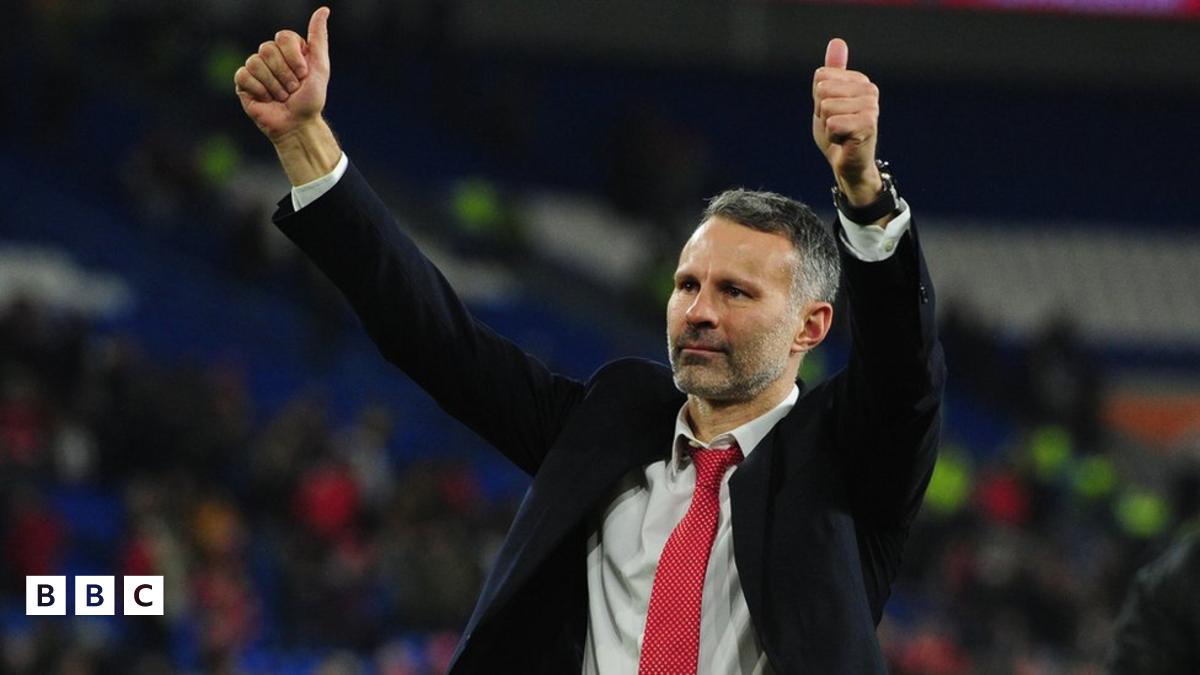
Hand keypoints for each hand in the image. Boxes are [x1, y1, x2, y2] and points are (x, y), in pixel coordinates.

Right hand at [235, 7, 331, 142]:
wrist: (298, 125)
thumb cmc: (311, 99)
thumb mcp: (320, 67)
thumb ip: (318, 38)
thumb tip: (323, 9)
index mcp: (289, 49)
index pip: (283, 36)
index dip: (293, 57)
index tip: (303, 74)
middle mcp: (271, 56)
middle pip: (267, 48)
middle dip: (284, 74)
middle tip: (292, 90)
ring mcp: (256, 68)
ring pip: (255, 62)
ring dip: (273, 84)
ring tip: (281, 97)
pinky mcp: (243, 83)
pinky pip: (244, 75)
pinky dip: (259, 89)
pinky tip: (266, 99)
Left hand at [812, 38, 881, 205]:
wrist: (849, 165)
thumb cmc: (838, 133)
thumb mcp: (828, 99)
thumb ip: (832, 72)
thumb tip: (837, 41)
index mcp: (860, 80)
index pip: (820, 77)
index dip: (818, 100)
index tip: (831, 113)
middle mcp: (869, 90)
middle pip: (822, 91)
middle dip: (821, 113)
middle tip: (835, 126)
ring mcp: (871, 107)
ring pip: (826, 108)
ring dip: (827, 126)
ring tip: (841, 134)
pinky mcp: (868, 125)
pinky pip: (832, 124)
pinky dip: (832, 137)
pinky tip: (844, 142)